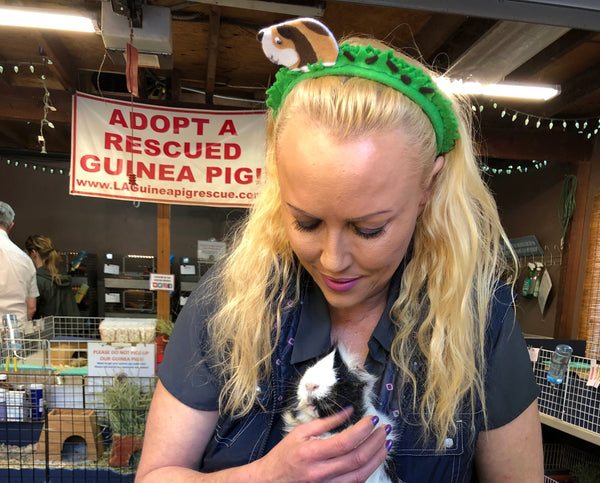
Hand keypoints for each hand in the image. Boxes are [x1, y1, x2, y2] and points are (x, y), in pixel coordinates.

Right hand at [252, 407, 390, 482]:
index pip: (345, 441)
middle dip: (375, 442)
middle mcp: (321, 472)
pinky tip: (374, 459)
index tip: (373, 420)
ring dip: (377, 458)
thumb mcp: (300, 432)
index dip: (363, 430)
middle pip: (357, 459)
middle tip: (385, 429)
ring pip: (361, 475)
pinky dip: (368, 470)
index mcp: (312, 453)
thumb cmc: (283, 455)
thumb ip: (326, 422)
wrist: (270, 482)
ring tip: (386, 444)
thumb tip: (349, 411)